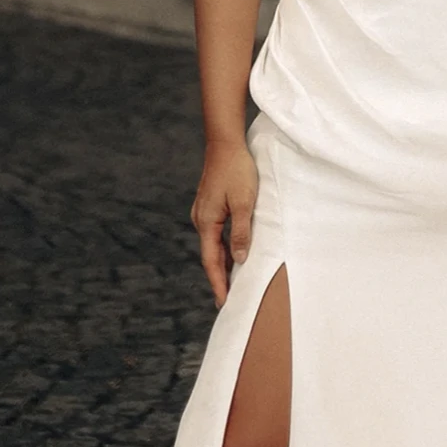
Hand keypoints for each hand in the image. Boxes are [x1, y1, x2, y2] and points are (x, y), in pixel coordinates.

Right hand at [191, 139, 258, 305]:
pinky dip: (222, 248)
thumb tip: (239, 259)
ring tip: (230, 283)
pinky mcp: (209, 206)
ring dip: (221, 264)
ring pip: (212, 245)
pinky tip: (232, 255)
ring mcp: (203, 212)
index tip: (223, 302)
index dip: (218, 282)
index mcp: (207, 221)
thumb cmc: (238, 171)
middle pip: (209, 256)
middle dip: (218, 278)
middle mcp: (201, 219)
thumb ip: (242, 232)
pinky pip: (215, 234)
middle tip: (227, 300)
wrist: (225, 144)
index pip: (211, 260)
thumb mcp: (245, 203)